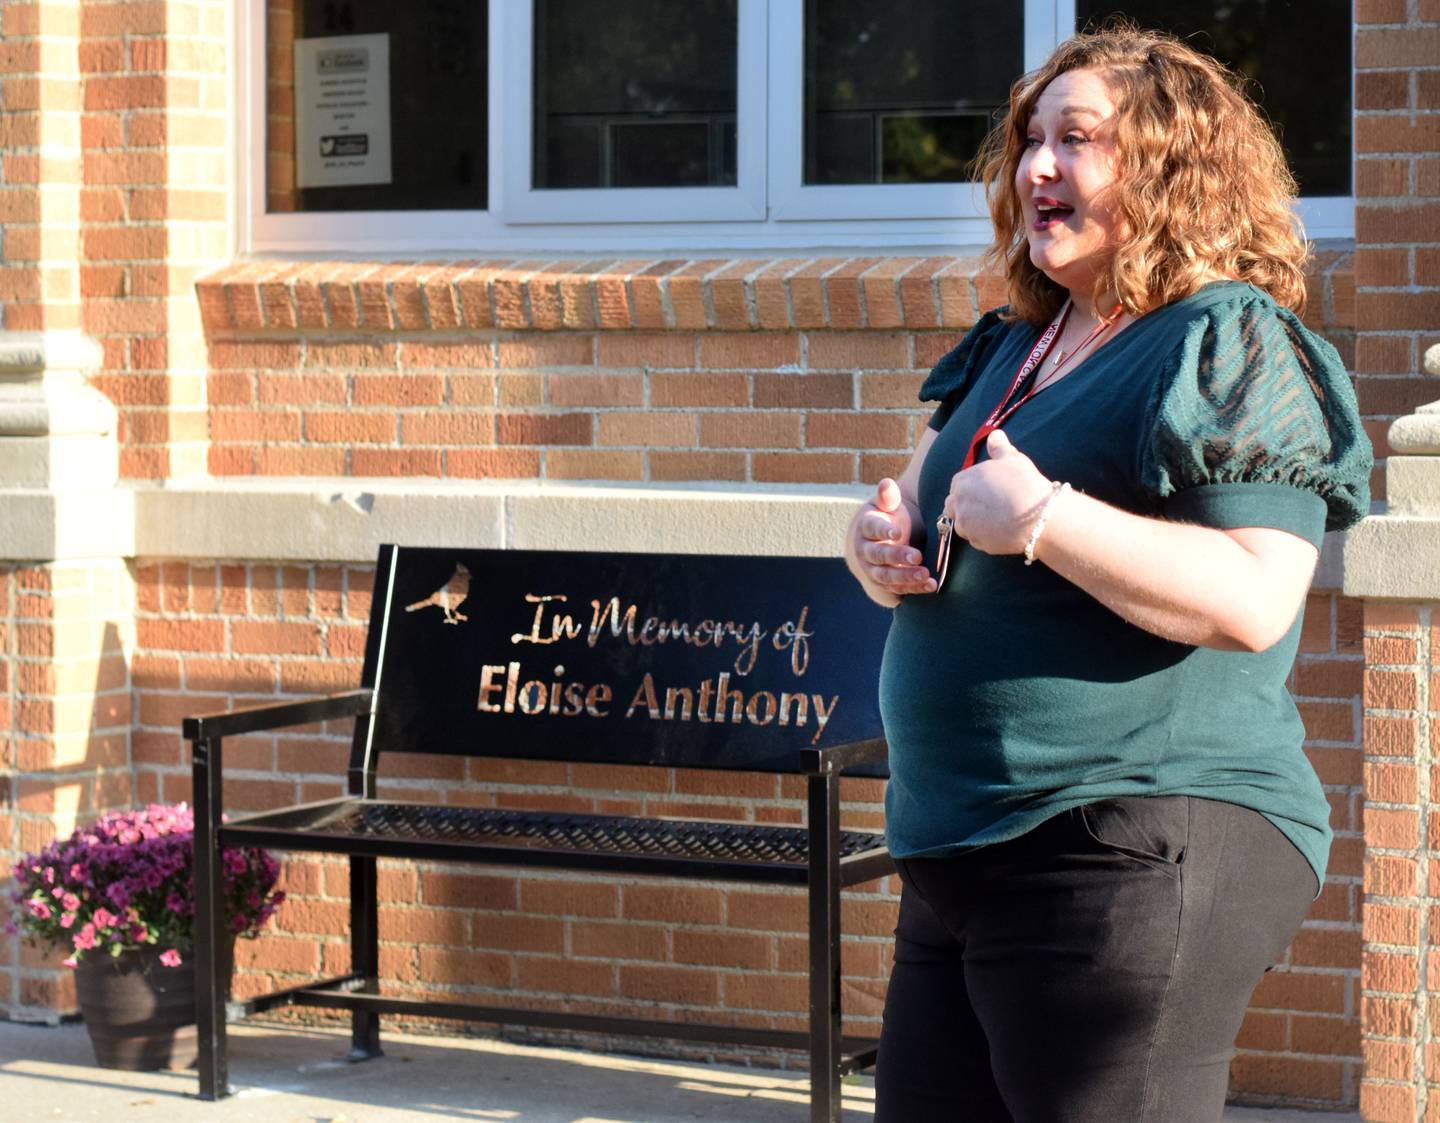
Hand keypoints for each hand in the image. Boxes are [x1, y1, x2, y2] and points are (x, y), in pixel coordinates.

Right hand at [848, 478, 935, 602]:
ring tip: (925, 575)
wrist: (875, 543)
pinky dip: (914, 588)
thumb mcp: (886, 506)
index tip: (897, 532)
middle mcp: (865, 550)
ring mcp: (873, 569)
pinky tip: (930, 585)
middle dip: (897, 556)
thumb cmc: (886, 518)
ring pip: (886, 576)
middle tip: (917, 556)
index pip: (872, 528)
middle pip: (878, 555)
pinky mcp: (885, 584)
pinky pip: (898, 588)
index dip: (883, 531)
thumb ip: (888, 497)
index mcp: (866, 527)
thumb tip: (886, 483)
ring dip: (905, 576)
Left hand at [944, 430, 1055, 554]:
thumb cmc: (1023, 483)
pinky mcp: (978, 543)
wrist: (1037, 516)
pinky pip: (977, 539)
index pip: (958, 484)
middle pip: (955, 505)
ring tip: (995, 519)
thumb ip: (999, 447)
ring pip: (964, 524)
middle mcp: (958, 504)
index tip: (986, 489)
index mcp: (962, 481)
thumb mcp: (1012, 458)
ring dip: (974, 522)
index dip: (972, 487)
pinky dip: (985, 536)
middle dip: (966, 505)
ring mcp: (966, 526)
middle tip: (989, 505)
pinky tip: (1001, 530)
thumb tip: (994, 434)